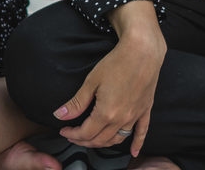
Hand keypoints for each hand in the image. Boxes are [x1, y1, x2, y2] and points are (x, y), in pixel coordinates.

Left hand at [54, 1, 164, 156]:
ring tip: (92, 139)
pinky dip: (137, 144)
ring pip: (117, 139)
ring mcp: (135, 116)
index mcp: (106, 113)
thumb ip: (77, 102)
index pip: (86, 133)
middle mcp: (122, 119)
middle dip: (84, 140)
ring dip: (103, 143)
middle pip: (100, 140)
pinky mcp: (145, 110)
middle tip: (73, 135)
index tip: (64, 130)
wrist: (142, 51)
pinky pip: (141, 132)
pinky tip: (134, 153)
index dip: (72, 134)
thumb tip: (59, 115)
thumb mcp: (91, 81)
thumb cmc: (116, 62)